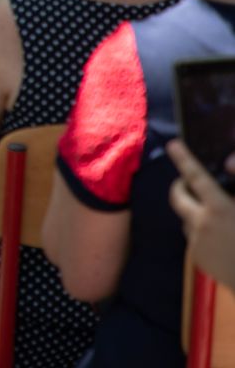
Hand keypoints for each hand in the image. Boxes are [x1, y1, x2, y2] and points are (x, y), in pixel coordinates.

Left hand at [169, 139, 234, 287]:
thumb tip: (227, 162)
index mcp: (219, 209)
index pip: (196, 177)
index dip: (184, 159)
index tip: (173, 144)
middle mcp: (202, 224)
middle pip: (177, 197)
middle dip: (180, 186)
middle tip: (187, 181)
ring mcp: (197, 242)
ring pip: (186, 217)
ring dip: (194, 210)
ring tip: (216, 213)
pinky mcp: (197, 258)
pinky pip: (194, 237)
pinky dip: (203, 231)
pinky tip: (223, 237)